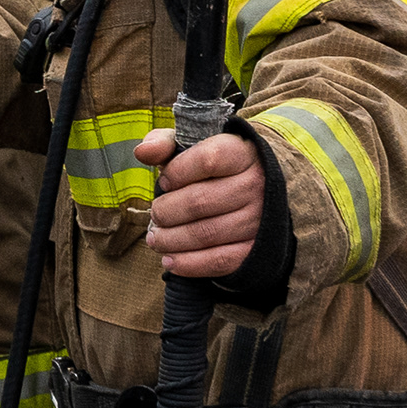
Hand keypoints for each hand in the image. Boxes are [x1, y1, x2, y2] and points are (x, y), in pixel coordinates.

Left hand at [137, 129, 267, 279]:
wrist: (264, 189)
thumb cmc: (219, 165)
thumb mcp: (197, 144)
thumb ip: (166, 143)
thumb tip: (142, 152)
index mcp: (242, 153)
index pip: (207, 161)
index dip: (176, 173)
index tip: (164, 182)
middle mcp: (256, 185)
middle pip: (199, 202)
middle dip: (166, 212)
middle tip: (155, 215)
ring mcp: (258, 219)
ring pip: (205, 234)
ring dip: (171, 240)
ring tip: (156, 239)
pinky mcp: (255, 248)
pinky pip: (219, 261)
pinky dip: (189, 264)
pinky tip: (170, 261)